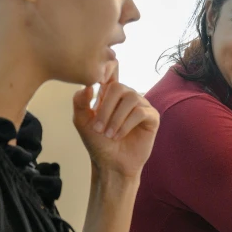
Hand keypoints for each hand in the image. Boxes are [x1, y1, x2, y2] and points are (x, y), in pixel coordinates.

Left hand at [73, 61, 159, 177]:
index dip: (107, 68)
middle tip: (98, 127)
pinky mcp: (152, 117)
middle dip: (106, 107)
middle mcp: (127, 96)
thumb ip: (80, 102)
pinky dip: (126, 124)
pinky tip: (118, 135)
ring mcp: (141, 105)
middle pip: (118, 86)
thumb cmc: (97, 143)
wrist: (111, 163)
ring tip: (109, 134)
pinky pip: (140, 112)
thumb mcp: (82, 121)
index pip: (113, 70)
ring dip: (116, 118)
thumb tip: (87, 85)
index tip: (97, 81)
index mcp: (111, 93)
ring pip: (131, 98)